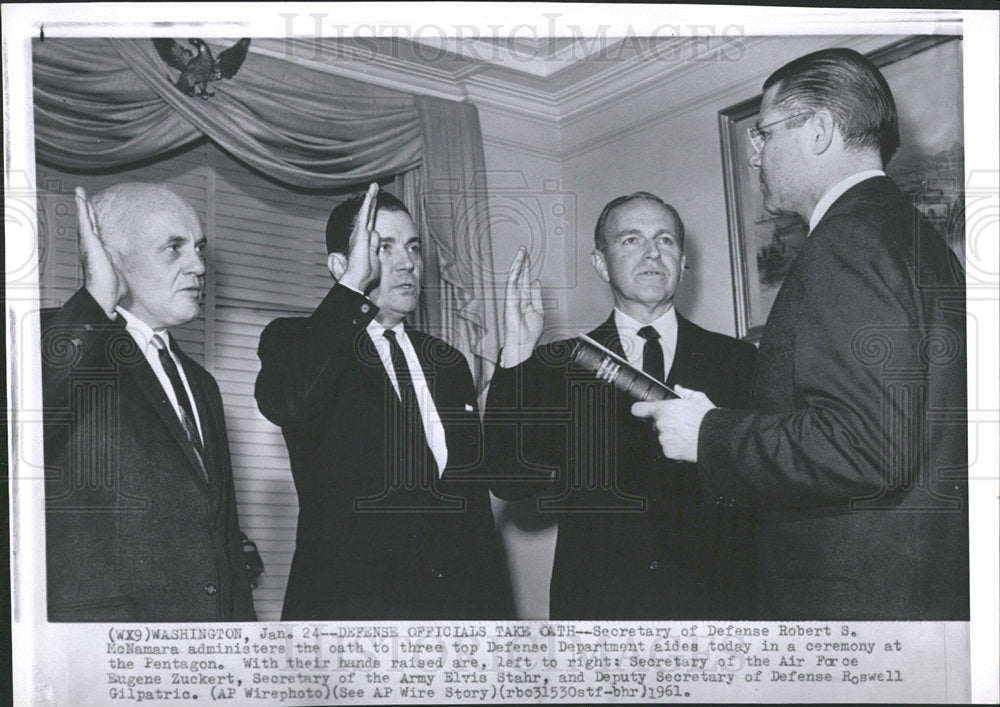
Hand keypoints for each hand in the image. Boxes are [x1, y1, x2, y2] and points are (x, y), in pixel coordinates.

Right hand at [77, 186, 125, 317]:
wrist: (104, 293)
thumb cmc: (113, 288)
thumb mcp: (122, 272)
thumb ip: (126, 267)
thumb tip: (136, 270)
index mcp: (99, 251)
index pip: (96, 233)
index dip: (94, 222)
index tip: (93, 213)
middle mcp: (91, 245)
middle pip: (88, 223)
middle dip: (85, 210)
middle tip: (81, 197)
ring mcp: (89, 242)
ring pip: (84, 218)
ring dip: (81, 204)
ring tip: (79, 192)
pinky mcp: (89, 240)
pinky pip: (84, 219)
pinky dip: (81, 207)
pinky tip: (80, 197)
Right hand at [339, 182, 380, 292]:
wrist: (358, 279)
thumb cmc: (366, 273)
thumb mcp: (375, 258)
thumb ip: (375, 246)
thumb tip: (377, 236)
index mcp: (365, 241)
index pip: (371, 223)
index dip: (373, 213)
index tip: (376, 205)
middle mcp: (361, 234)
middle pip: (368, 214)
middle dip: (371, 201)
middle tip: (375, 189)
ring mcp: (360, 232)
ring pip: (366, 211)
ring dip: (370, 198)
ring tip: (375, 186)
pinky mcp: (361, 232)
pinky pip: (365, 213)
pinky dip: (368, 203)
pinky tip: (371, 193)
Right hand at [500, 246, 542, 366]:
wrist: (522, 343)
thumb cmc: (528, 332)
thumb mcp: (538, 310)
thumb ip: (537, 295)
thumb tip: (536, 281)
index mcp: (525, 299)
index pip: (526, 280)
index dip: (528, 269)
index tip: (529, 258)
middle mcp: (518, 297)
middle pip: (521, 275)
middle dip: (523, 262)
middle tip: (524, 250)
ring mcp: (513, 297)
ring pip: (515, 276)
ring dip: (518, 263)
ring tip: (521, 252)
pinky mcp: (510, 299)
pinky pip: (512, 282)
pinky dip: (515, 272)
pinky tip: (518, 263)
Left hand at [631, 385, 715, 461]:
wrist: (717, 438)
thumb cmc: (708, 418)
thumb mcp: (698, 398)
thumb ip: (685, 392)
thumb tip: (677, 388)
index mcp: (664, 409)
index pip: (638, 409)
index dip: (641, 410)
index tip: (643, 412)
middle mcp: (660, 425)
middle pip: (654, 425)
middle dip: (663, 424)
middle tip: (679, 424)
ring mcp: (663, 439)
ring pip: (661, 437)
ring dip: (670, 436)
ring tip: (686, 434)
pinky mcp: (668, 452)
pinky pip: (668, 449)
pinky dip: (675, 448)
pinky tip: (686, 443)